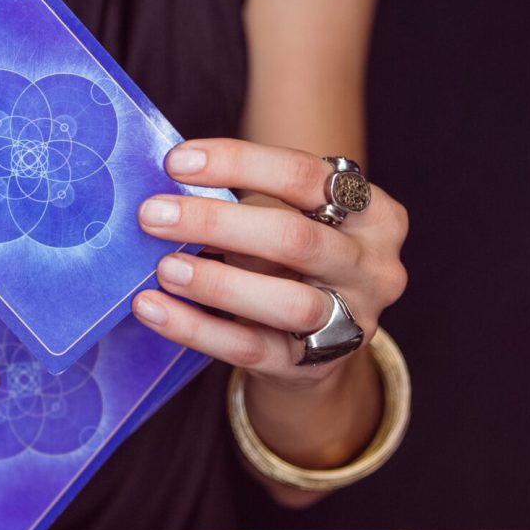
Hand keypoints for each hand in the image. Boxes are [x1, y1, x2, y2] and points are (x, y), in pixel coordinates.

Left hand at [130, 140, 408, 388]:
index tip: (175, 162)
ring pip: (286, 302)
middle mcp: (372, 267)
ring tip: (164, 268)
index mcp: (375, 213)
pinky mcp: (312, 367)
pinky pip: (249, 348)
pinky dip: (195, 328)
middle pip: (296, 239)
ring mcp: (351, 321)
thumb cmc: (294, 261)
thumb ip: (247, 203)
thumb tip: (168, 192)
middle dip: (217, 222)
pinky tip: (153, 309)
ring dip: (217, 283)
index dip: (240, 163)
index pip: (306, 175)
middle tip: (153, 215)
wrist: (322, 341)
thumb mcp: (291, 220)